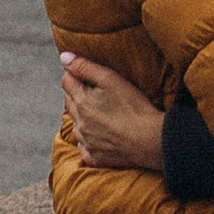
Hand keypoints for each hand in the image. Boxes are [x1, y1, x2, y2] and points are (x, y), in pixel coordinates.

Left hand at [61, 52, 169, 177]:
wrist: (150, 141)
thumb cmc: (134, 108)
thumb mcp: (111, 79)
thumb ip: (85, 67)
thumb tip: (64, 57)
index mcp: (81, 102)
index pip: (67, 81)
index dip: (75, 74)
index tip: (87, 73)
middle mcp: (79, 123)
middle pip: (70, 102)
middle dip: (78, 94)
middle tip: (96, 91)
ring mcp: (86, 141)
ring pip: (77, 124)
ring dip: (83, 117)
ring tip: (102, 113)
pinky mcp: (95, 157)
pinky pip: (84, 147)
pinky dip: (89, 140)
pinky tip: (101, 135)